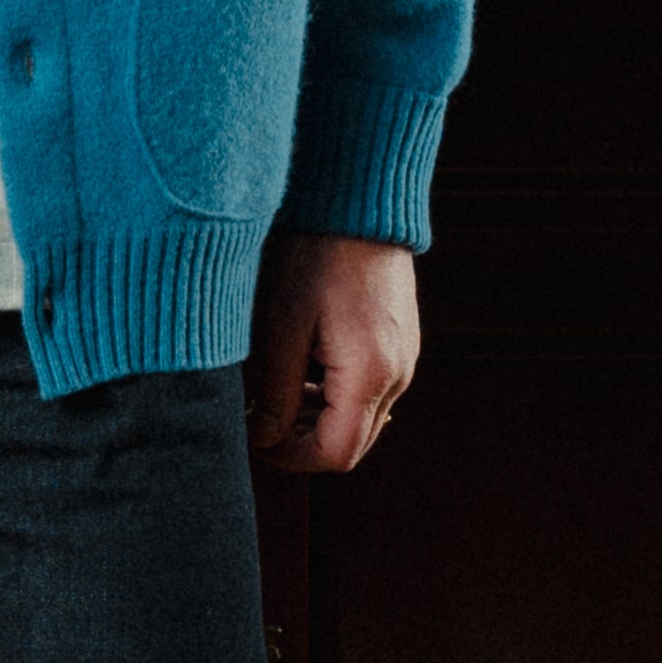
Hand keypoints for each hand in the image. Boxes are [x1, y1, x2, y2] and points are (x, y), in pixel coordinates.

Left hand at [248, 232, 418, 474]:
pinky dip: (336, 397)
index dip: (290, 457)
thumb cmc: (315, 257)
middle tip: (261, 416)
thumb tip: (263, 438)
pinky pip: (371, 393)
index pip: (334, 455)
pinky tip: (305, 370)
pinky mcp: (402, 346)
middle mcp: (398, 375)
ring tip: (277, 389)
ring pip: (361, 422)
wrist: (359, 205)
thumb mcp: (282, 327)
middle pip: (352, 446)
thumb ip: (276, 393)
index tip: (256, 437)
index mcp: (369, 374)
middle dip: (302, 442)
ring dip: (317, 420)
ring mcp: (405, 361)